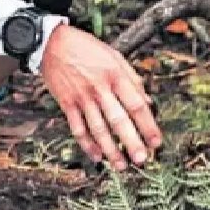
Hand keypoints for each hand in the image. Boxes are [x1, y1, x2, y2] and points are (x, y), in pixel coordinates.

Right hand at [39, 24, 162, 170]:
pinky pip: (78, 128)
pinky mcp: (67, 103)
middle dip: (132, 142)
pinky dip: (87, 145)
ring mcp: (82, 97)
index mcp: (115, 75)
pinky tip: (97, 156)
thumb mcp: (115, 56)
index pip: (136, 104)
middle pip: (118, 120)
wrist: (53, 43)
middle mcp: (99, 88)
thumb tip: (148, 102)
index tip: (156, 141)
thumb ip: (132, 79)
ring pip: (98, 129)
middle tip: (142, 160)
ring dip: (111, 150)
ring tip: (121, 165)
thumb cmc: (86, 48)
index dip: (148, 125)